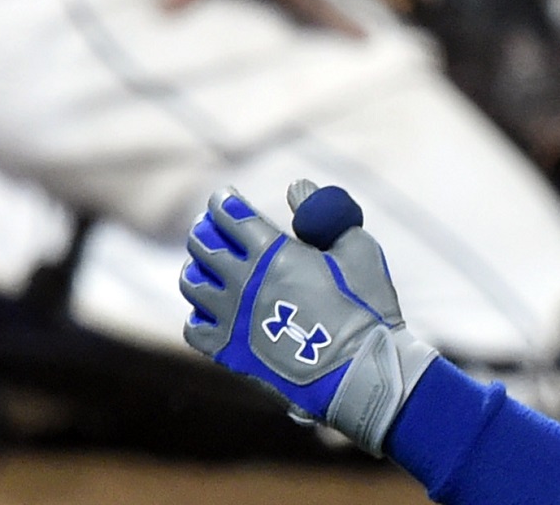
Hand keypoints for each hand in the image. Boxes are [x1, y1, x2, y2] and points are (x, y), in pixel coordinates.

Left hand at [179, 180, 436, 456]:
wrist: (360, 373)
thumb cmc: (367, 308)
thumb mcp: (358, 247)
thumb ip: (321, 213)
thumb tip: (296, 186)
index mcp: (273, 252)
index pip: (229, 215)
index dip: (224, 201)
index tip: (226, 197)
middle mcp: (243, 282)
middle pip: (203, 244)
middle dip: (207, 229)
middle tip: (214, 227)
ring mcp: (232, 319)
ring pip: (192, 283)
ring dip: (197, 268)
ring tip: (208, 266)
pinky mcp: (229, 352)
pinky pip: (195, 326)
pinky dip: (200, 312)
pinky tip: (213, 309)